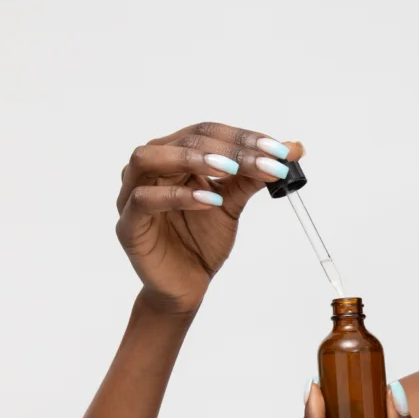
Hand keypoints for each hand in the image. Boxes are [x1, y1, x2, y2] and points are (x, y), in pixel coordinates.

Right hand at [115, 122, 303, 315]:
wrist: (187, 285)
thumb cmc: (201, 241)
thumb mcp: (232, 203)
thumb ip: (253, 177)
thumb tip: (290, 150)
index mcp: (174, 158)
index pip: (206, 132)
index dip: (242, 137)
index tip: (278, 148)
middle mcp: (150, 169)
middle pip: (183, 140)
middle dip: (227, 148)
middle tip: (262, 159)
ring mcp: (132, 195)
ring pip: (149, 159)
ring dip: (191, 159)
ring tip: (228, 169)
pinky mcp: (128, 225)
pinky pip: (145, 200)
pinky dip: (177, 197)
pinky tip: (210, 201)